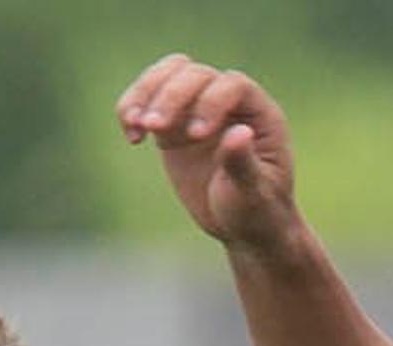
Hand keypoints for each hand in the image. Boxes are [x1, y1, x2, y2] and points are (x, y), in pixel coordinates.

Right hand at [119, 55, 300, 253]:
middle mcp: (230, 102)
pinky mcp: (175, 122)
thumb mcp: (251, 194)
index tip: (196, 136)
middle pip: (196, 74)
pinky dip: (133, 109)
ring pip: (170, 73)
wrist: (240, 224)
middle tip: (154, 128)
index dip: (211, 101)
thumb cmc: (255, 210)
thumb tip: (239, 132)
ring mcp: (200, 108)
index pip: (232, 85)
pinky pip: (148, 98)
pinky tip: (133, 137)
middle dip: (172, 97)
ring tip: (135, 124)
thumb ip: (243, 164)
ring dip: (146, 92)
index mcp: (259, 113)